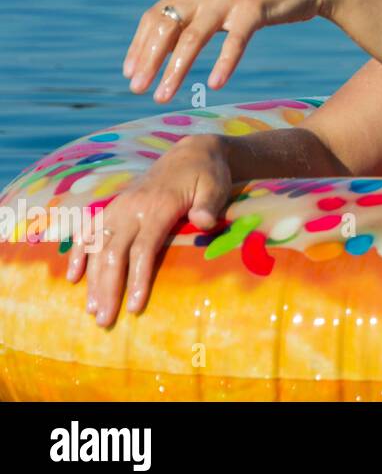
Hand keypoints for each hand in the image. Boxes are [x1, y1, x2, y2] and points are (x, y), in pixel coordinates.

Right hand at [65, 134, 231, 326]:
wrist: (194, 152)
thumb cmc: (208, 175)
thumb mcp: (216, 187)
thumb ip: (209, 205)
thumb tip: (204, 223)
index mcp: (158, 206)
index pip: (143, 248)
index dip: (136, 278)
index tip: (134, 307)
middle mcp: (132, 208)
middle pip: (114, 253)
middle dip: (108, 288)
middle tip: (105, 321)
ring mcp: (120, 206)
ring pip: (98, 246)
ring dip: (92, 278)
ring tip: (92, 310)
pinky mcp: (115, 206)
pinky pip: (89, 230)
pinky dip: (78, 252)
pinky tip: (72, 277)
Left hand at [122, 0, 330, 100]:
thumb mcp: (223, 0)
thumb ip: (198, 13)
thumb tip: (170, 43)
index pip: (155, 17)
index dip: (139, 46)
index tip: (130, 74)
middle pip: (166, 27)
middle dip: (149, 60)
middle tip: (138, 90)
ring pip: (193, 37)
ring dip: (175, 69)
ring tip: (164, 95)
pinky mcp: (255, 9)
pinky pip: (235, 41)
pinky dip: (223, 63)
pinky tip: (214, 84)